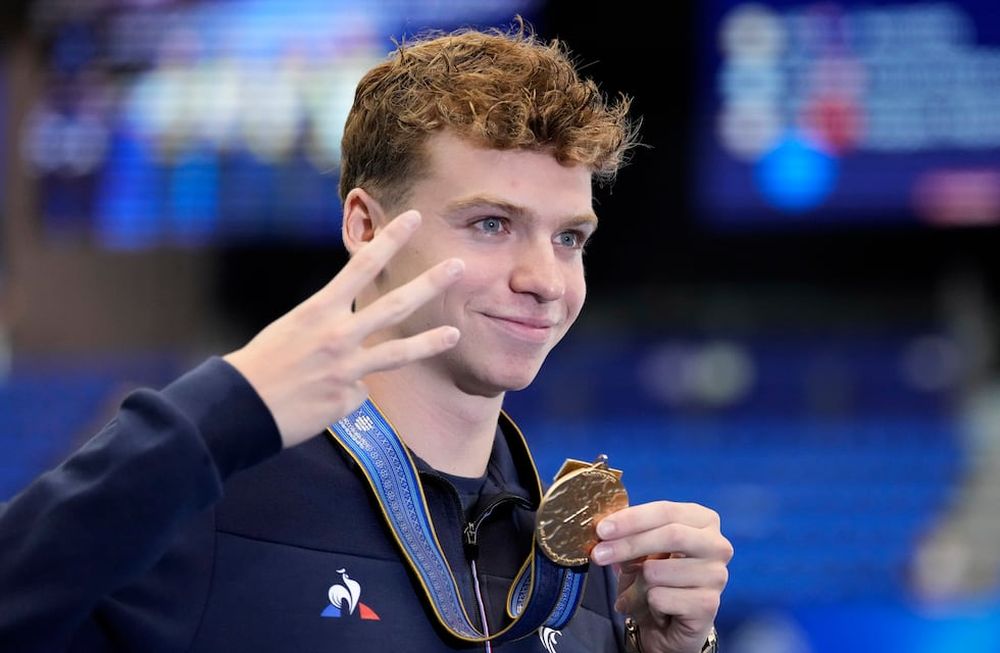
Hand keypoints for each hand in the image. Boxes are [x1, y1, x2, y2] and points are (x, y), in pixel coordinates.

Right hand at [224, 210, 463, 447]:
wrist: (240, 409)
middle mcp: (337, 336)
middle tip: (458, 265)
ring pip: (397, 353)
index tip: (414, 219)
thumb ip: (329, 325)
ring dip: (430, 342)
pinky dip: (343, 394)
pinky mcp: (347, 400)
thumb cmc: (262, 365)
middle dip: (430, 283)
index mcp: (318, 310)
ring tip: (454, 334)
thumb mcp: (293, 329)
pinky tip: (319, 400)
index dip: (391, 240)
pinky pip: (357, 392)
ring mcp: (346, 369)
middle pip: (396, 305)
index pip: (362, 266)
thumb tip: (359, 338)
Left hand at [592, 502, 732, 652]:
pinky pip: (661, 598)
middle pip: (670, 535)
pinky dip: (646, 604)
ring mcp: (717, 575)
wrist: (671, 624)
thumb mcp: (643, 550)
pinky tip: (655, 608)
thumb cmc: (658, 578)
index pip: (666, 511)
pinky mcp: (709, 605)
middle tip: (598, 554)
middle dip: (628, 544)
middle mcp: (717, 545)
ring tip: (637, 592)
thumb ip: (631, 534)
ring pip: (659, 571)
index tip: (602, 529)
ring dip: (635, 584)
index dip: (632, 519)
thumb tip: (605, 529)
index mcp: (703, 520)